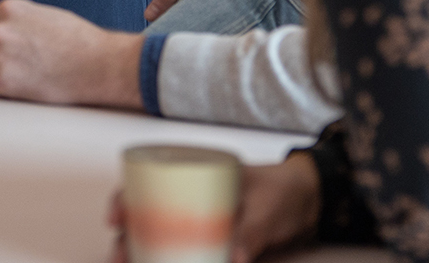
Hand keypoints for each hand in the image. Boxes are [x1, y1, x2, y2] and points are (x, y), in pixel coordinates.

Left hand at [0, 0, 142, 108]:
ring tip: (21, 78)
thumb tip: (4, 33)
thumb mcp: (45, 16)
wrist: (98, 65)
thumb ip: (20, 21)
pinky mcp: (0, 80)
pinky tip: (20, 88)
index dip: (1, 42)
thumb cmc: (79, 42)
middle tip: (21, 67)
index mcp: (9, 9)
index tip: (16, 51)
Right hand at [109, 152, 321, 262]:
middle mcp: (190, 199)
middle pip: (146, 216)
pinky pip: (186, 255)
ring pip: (160, 240)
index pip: (147, 182)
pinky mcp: (215, 245)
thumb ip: (250, 233)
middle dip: (127, 239)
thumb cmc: (285, 193)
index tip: (116, 219)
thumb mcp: (267, 209)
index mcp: (194, 175)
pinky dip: (171, 262)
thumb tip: (232, 261)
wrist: (312, 204)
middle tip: (120, 257)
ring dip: (145, 255)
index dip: (124, 200)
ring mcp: (201, 223)